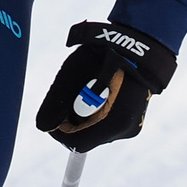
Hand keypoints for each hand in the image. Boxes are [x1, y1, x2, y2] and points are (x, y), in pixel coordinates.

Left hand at [33, 21, 176, 152]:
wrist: (142, 43)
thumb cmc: (104, 54)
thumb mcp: (72, 74)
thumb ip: (56, 104)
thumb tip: (44, 126)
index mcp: (113, 121)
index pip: (77, 143)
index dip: (61, 131)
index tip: (55, 115)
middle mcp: (126, 128)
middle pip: (88, 138)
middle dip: (74, 122)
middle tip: (71, 97)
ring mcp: (133, 124)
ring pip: (98, 131)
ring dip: (87, 117)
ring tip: (89, 89)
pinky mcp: (136, 119)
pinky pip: (109, 124)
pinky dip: (100, 113)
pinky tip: (102, 91)